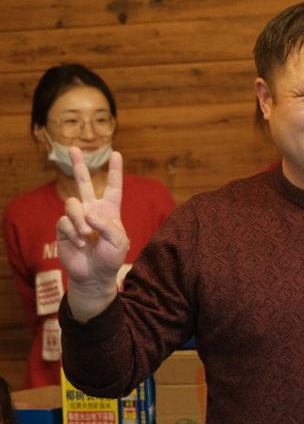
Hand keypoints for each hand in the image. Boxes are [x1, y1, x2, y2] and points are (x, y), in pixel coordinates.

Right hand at [55, 148, 129, 319]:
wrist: (94, 275)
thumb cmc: (111, 258)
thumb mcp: (120, 241)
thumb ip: (108, 224)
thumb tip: (88, 213)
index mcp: (110, 210)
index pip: (113, 187)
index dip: (115, 172)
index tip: (117, 154)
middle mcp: (92, 210)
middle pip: (84, 183)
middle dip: (79, 165)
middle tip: (73, 148)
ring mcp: (77, 218)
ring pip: (72, 204)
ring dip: (81, 222)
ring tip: (88, 236)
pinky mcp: (63, 227)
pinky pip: (65, 221)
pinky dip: (74, 233)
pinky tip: (79, 243)